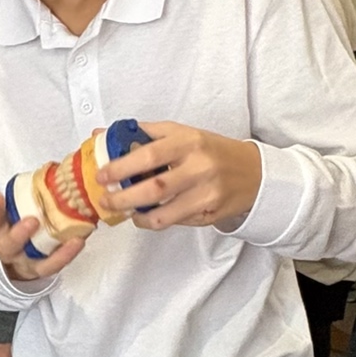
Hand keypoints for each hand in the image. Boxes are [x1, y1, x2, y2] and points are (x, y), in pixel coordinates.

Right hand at [0, 188, 85, 286]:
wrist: (17, 257)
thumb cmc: (16, 224)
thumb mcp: (13, 210)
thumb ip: (25, 196)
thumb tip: (55, 167)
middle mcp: (7, 246)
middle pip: (8, 244)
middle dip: (19, 233)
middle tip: (32, 221)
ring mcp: (24, 261)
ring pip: (33, 261)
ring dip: (54, 251)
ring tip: (72, 239)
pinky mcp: (40, 270)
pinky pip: (53, 265)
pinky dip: (66, 254)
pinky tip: (78, 241)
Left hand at [102, 122, 262, 231]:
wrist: (254, 172)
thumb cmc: (210, 151)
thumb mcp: (181, 133)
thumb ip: (143, 134)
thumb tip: (101, 136)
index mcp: (189, 142)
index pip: (149, 155)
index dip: (121, 167)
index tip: (101, 175)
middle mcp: (200, 167)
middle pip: (154, 189)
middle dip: (123, 198)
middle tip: (106, 200)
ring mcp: (206, 194)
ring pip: (163, 214)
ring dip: (137, 216)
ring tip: (124, 210)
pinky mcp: (210, 215)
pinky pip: (175, 222)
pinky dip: (155, 221)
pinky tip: (146, 215)